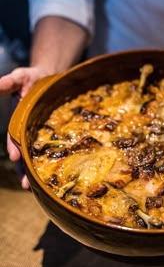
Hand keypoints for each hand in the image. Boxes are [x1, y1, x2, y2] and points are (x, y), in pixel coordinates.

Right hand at [0, 66, 49, 188]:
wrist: (51, 78)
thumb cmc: (34, 78)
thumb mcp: (20, 77)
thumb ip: (8, 83)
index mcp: (17, 120)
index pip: (13, 136)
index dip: (13, 146)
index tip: (15, 157)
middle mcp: (25, 130)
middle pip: (23, 152)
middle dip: (23, 168)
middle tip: (26, 184)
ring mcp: (37, 134)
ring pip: (34, 156)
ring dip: (33, 172)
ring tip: (36, 189)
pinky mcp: (50, 135)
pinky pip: (49, 150)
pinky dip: (48, 162)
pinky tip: (51, 175)